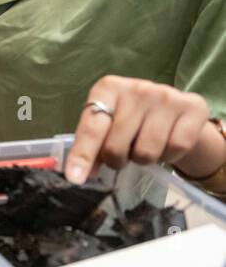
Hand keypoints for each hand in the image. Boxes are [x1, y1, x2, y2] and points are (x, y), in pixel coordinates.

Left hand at [66, 76, 225, 182]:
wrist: (175, 109)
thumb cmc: (132, 118)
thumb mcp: (109, 123)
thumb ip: (92, 145)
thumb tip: (78, 174)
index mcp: (107, 88)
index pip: (91, 127)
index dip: (82, 154)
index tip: (75, 178)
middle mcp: (136, 88)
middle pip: (117, 145)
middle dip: (116, 160)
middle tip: (121, 155)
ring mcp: (166, 96)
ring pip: (146, 152)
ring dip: (143, 160)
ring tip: (144, 146)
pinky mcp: (192, 107)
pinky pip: (175, 149)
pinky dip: (169, 156)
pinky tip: (166, 144)